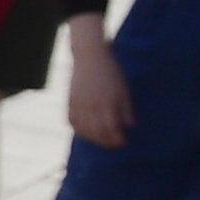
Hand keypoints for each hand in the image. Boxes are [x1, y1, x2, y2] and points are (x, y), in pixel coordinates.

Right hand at [61, 22, 134, 149]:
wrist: (89, 56)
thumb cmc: (111, 72)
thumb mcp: (123, 90)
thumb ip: (126, 110)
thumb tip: (130, 126)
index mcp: (107, 102)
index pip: (111, 128)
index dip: (117, 138)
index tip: (123, 142)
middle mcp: (91, 106)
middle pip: (96, 132)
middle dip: (106, 141)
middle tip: (114, 143)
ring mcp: (78, 104)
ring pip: (83, 129)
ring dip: (92, 138)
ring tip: (101, 139)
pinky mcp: (70, 101)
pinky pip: (71, 121)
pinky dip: (78, 129)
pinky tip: (85, 131)